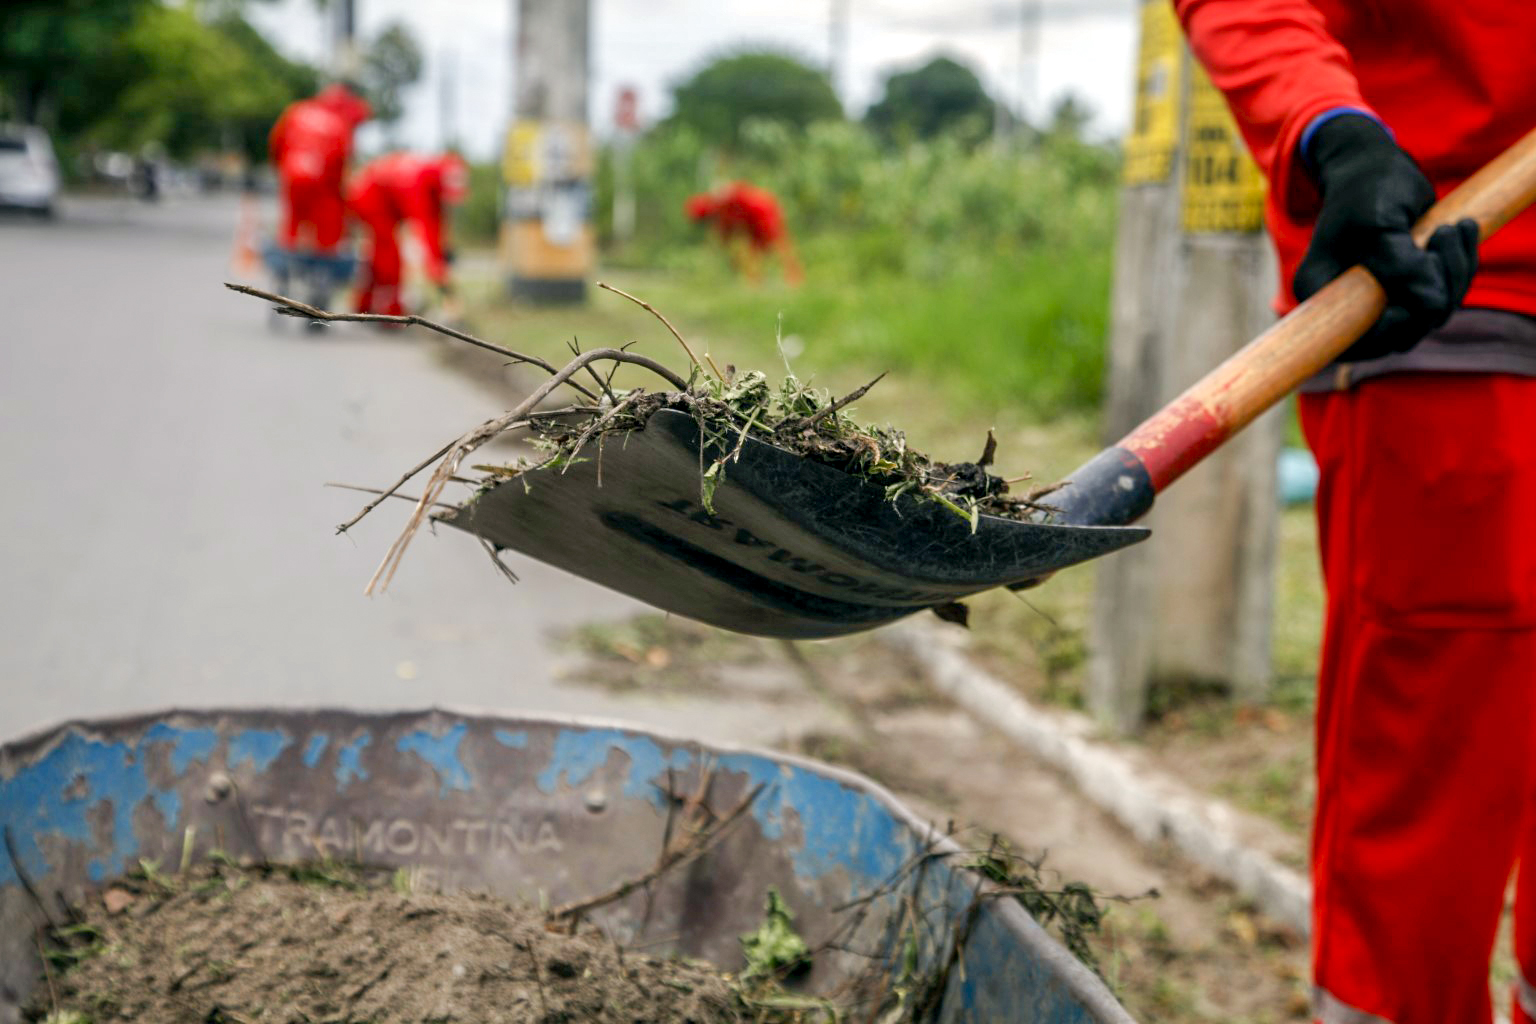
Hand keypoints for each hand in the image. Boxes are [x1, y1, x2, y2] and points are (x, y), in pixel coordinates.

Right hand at [1294, 113, 1478, 361]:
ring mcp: (1375, 301)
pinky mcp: (1403, 290)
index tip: (1423, 289)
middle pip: (1402, 334)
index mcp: (1320, 293)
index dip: (1398, 328)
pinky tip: (1459, 233)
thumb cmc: (1367, 188)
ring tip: (1454, 229)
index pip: (1360, 342)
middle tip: (1446, 235)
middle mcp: (1344, 306)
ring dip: (1455, 276)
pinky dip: (1458, 270)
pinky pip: (1440, 299)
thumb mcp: (1379, 221)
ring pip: (1428, 318)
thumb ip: (1402, 267)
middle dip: (1438, 293)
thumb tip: (1432, 308)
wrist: (1374, 166)